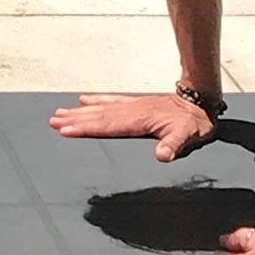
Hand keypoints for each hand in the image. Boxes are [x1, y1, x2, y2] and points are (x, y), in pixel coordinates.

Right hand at [48, 92, 216, 161]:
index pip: (108, 126)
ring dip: (80, 112)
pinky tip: (84, 99)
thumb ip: (174, 145)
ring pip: (101, 108)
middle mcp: (132, 111)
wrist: (201, 100)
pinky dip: (96, 99)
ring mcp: (132, 105)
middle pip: (98, 116)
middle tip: (53, 121)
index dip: (86, 129)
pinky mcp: (136, 103)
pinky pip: (111, 99)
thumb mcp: (188, 136)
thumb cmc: (195, 122)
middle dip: (75, 120)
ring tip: (60, 113)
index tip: (66, 130)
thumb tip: (162, 155)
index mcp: (139, 120)